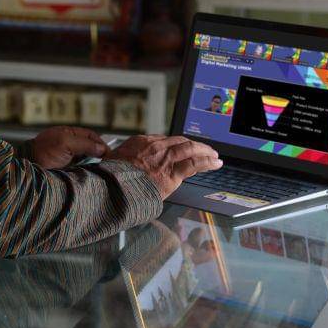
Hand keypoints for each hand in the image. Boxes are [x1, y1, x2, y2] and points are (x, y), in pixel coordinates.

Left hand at [30, 126, 109, 168]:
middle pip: (90, 148)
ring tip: (104, 170)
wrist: (28, 168)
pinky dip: (88, 172)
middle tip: (110, 163)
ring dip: (95, 164)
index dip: (100, 143)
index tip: (109, 153)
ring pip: (87, 160)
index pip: (90, 136)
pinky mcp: (67, 171)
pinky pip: (81, 170)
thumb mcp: (65, 143)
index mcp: (69, 134)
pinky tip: (93, 176)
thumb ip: (84, 144)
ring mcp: (68, 158)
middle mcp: (69, 145)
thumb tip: (102, 148)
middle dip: (100, 154)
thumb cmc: (44, 151)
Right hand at [104, 135, 221, 198]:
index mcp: (141, 142)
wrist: (112, 186)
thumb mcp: (112, 160)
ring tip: (214, 155)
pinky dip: (208, 162)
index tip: (182, 148)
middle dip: (194, 144)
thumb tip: (123, 164)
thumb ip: (124, 159)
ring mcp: (165, 159)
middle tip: (204, 148)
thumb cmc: (110, 178)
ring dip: (205, 151)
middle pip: (180, 141)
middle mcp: (155, 147)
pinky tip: (216, 163)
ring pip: (191, 149)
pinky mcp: (172, 173)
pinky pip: (195, 164)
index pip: (165, 140)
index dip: (176, 145)